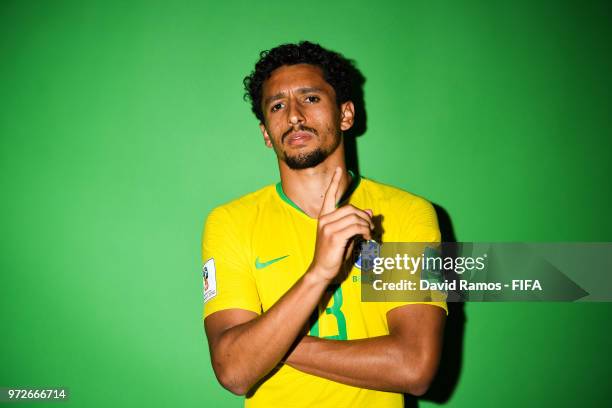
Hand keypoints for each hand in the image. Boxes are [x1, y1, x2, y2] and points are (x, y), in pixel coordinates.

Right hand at [309, 167, 372, 282]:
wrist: (322, 270)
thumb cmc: (333, 254)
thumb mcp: (345, 236)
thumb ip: (355, 223)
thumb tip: (369, 212)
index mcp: (324, 217)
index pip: (329, 195)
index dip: (334, 181)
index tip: (338, 169)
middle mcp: (324, 219)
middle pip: (350, 208)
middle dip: (364, 217)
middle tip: (371, 228)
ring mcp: (328, 227)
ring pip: (355, 217)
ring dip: (367, 225)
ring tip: (369, 234)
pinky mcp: (334, 236)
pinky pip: (355, 227)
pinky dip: (365, 231)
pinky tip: (366, 238)